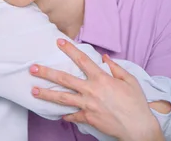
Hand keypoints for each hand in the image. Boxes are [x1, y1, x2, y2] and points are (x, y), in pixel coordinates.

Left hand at [30, 39, 163, 140]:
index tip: (58, 42)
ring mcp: (87, 105)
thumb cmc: (136, 103)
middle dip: (46, 73)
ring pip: (62, 98)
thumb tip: (104, 58)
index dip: (69, 49)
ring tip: (33, 91)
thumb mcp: (130, 80)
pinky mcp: (88, 118)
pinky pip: (73, 115)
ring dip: (46, 94)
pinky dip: (66, 115)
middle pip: (64, 79)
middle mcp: (91, 90)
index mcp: (101, 78)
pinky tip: (60, 114)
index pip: (82, 60)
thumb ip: (116, 68)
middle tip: (33, 68)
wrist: (138, 127)